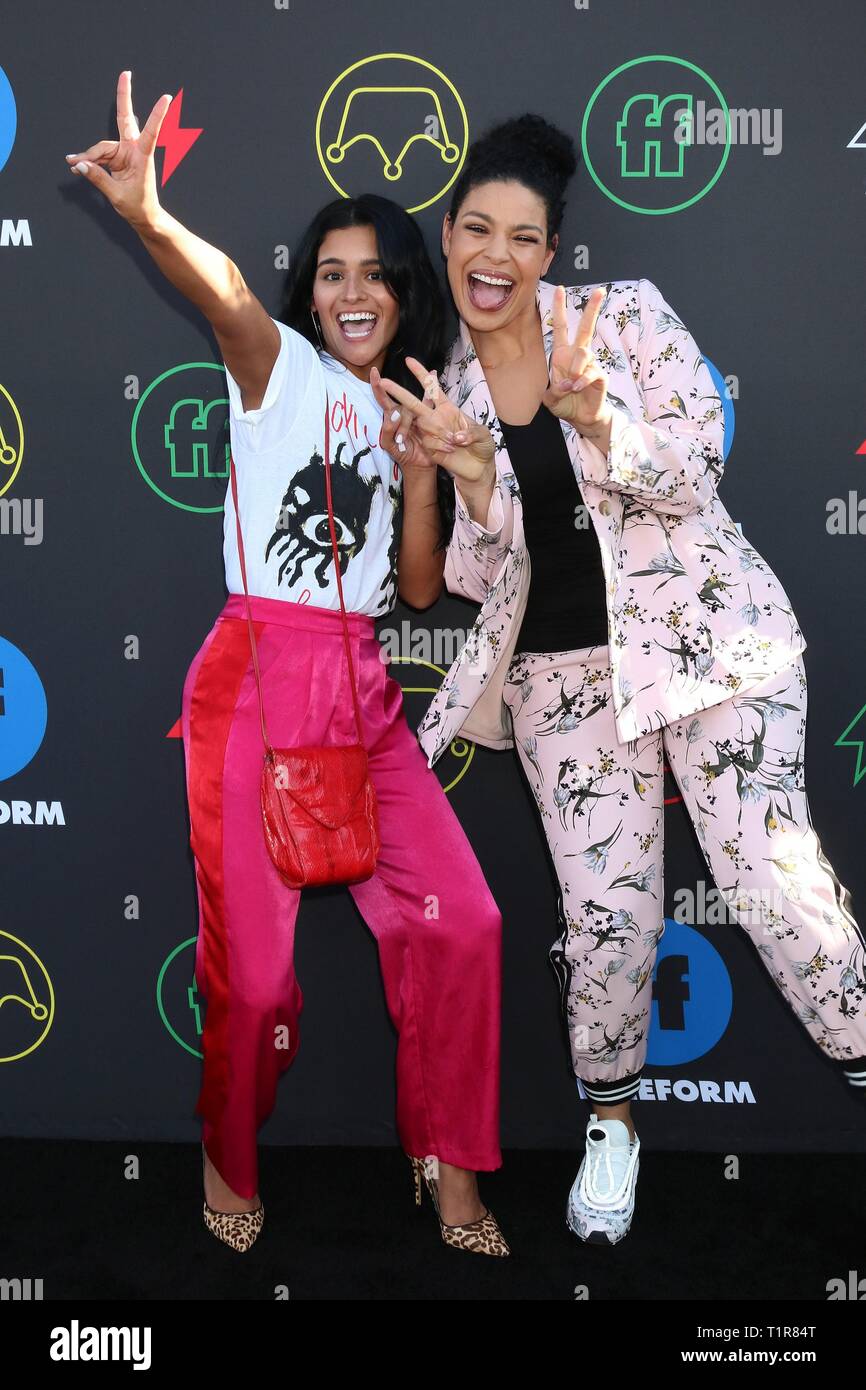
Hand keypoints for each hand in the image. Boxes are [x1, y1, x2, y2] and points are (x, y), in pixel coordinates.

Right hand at [65, 69, 171, 229]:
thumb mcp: (117, 195)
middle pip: (124, 119)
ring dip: (88, 156)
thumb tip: (81, 165)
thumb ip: (98, 178)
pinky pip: (98, 156)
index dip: (157, 115)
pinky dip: (88, 161)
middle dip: (123, 97)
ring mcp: (124, 153)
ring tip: (73, 164)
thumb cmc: (139, 207)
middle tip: (125, 74)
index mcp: (142, 157)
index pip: (151, 132)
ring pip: (102, 147)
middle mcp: (133, 151)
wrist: (143, 217)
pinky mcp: (116, 159)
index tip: (166, 99)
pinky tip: (77, 165)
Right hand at [375, 357, 494, 485]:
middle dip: (397, 391)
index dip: (421, 374)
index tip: (408, 360)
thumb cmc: (482, 447)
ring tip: (450, 440)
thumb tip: (457, 437)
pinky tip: (446, 449)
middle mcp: (435, 418)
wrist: (478, 468)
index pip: (432, 388)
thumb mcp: (483, 435)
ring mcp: (429, 433)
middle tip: (381, 380)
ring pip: (416, 423)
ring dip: (428, 429)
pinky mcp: (429, 449)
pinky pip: (424, 442)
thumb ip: (472, 433)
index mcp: (448, 408)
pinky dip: (435, 444)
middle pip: (412, 403)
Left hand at [542, 284, 612, 435]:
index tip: (560, 289)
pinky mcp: (600, 375)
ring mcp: (590, 364)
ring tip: (571, 386)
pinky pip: (591, 372)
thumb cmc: (566, 404)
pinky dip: (582, 381)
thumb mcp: (550, 400)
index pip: (561, 327)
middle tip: (600, 291)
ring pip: (583, 353)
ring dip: (574, 370)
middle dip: (592, 309)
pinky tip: (577, 388)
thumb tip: (565, 385)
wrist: (581, 418)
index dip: (559, 309)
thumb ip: (552, 393)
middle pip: (586, 327)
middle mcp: (577, 356)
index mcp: (562, 355)